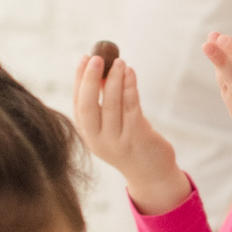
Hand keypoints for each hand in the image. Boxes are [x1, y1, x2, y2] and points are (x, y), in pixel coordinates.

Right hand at [71, 50, 191, 216]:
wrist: (152, 174)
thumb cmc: (132, 145)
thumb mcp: (111, 128)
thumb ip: (104, 106)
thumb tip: (101, 72)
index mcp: (88, 136)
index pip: (78, 104)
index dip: (78, 80)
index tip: (83, 59)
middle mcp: (99, 140)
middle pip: (89, 105)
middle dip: (90, 79)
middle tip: (97, 57)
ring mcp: (117, 140)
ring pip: (112, 103)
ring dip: (114, 79)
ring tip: (120, 62)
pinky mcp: (137, 137)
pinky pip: (131, 106)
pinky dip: (129, 86)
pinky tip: (130, 73)